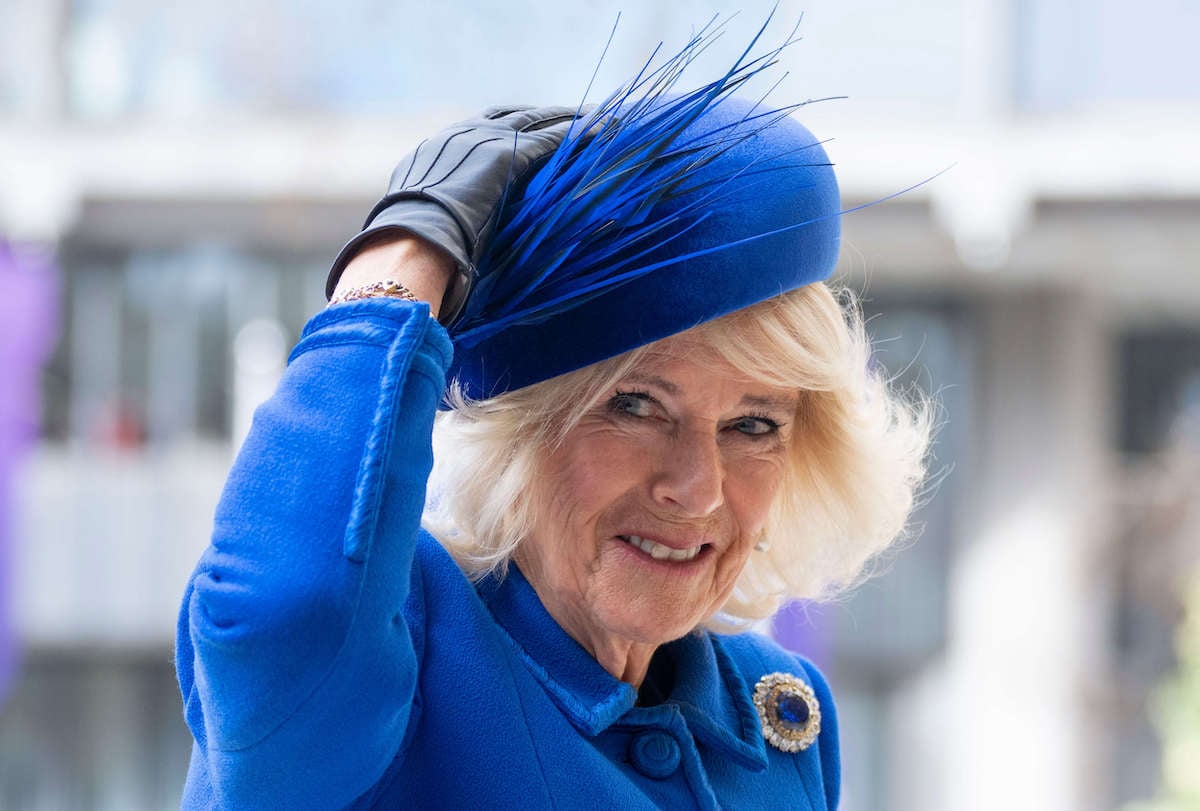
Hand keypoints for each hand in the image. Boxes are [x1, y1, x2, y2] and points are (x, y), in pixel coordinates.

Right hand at [326, 106, 585, 323]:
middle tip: (569, 117)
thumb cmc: (411, 254)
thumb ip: (437, 229)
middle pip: (508, 117)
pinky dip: (577, 135)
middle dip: (539, 116)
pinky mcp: (507, 157)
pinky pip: (550, 139)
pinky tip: (600, 134)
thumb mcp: (419, 232)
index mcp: (432, 153)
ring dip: (566, 119)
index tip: (525, 132)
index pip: (476, 130)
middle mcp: (457, 137)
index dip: (505, 130)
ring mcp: (482, 143)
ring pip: (534, 121)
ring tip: (596, 119)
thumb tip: (447, 257)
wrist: (410, 245)